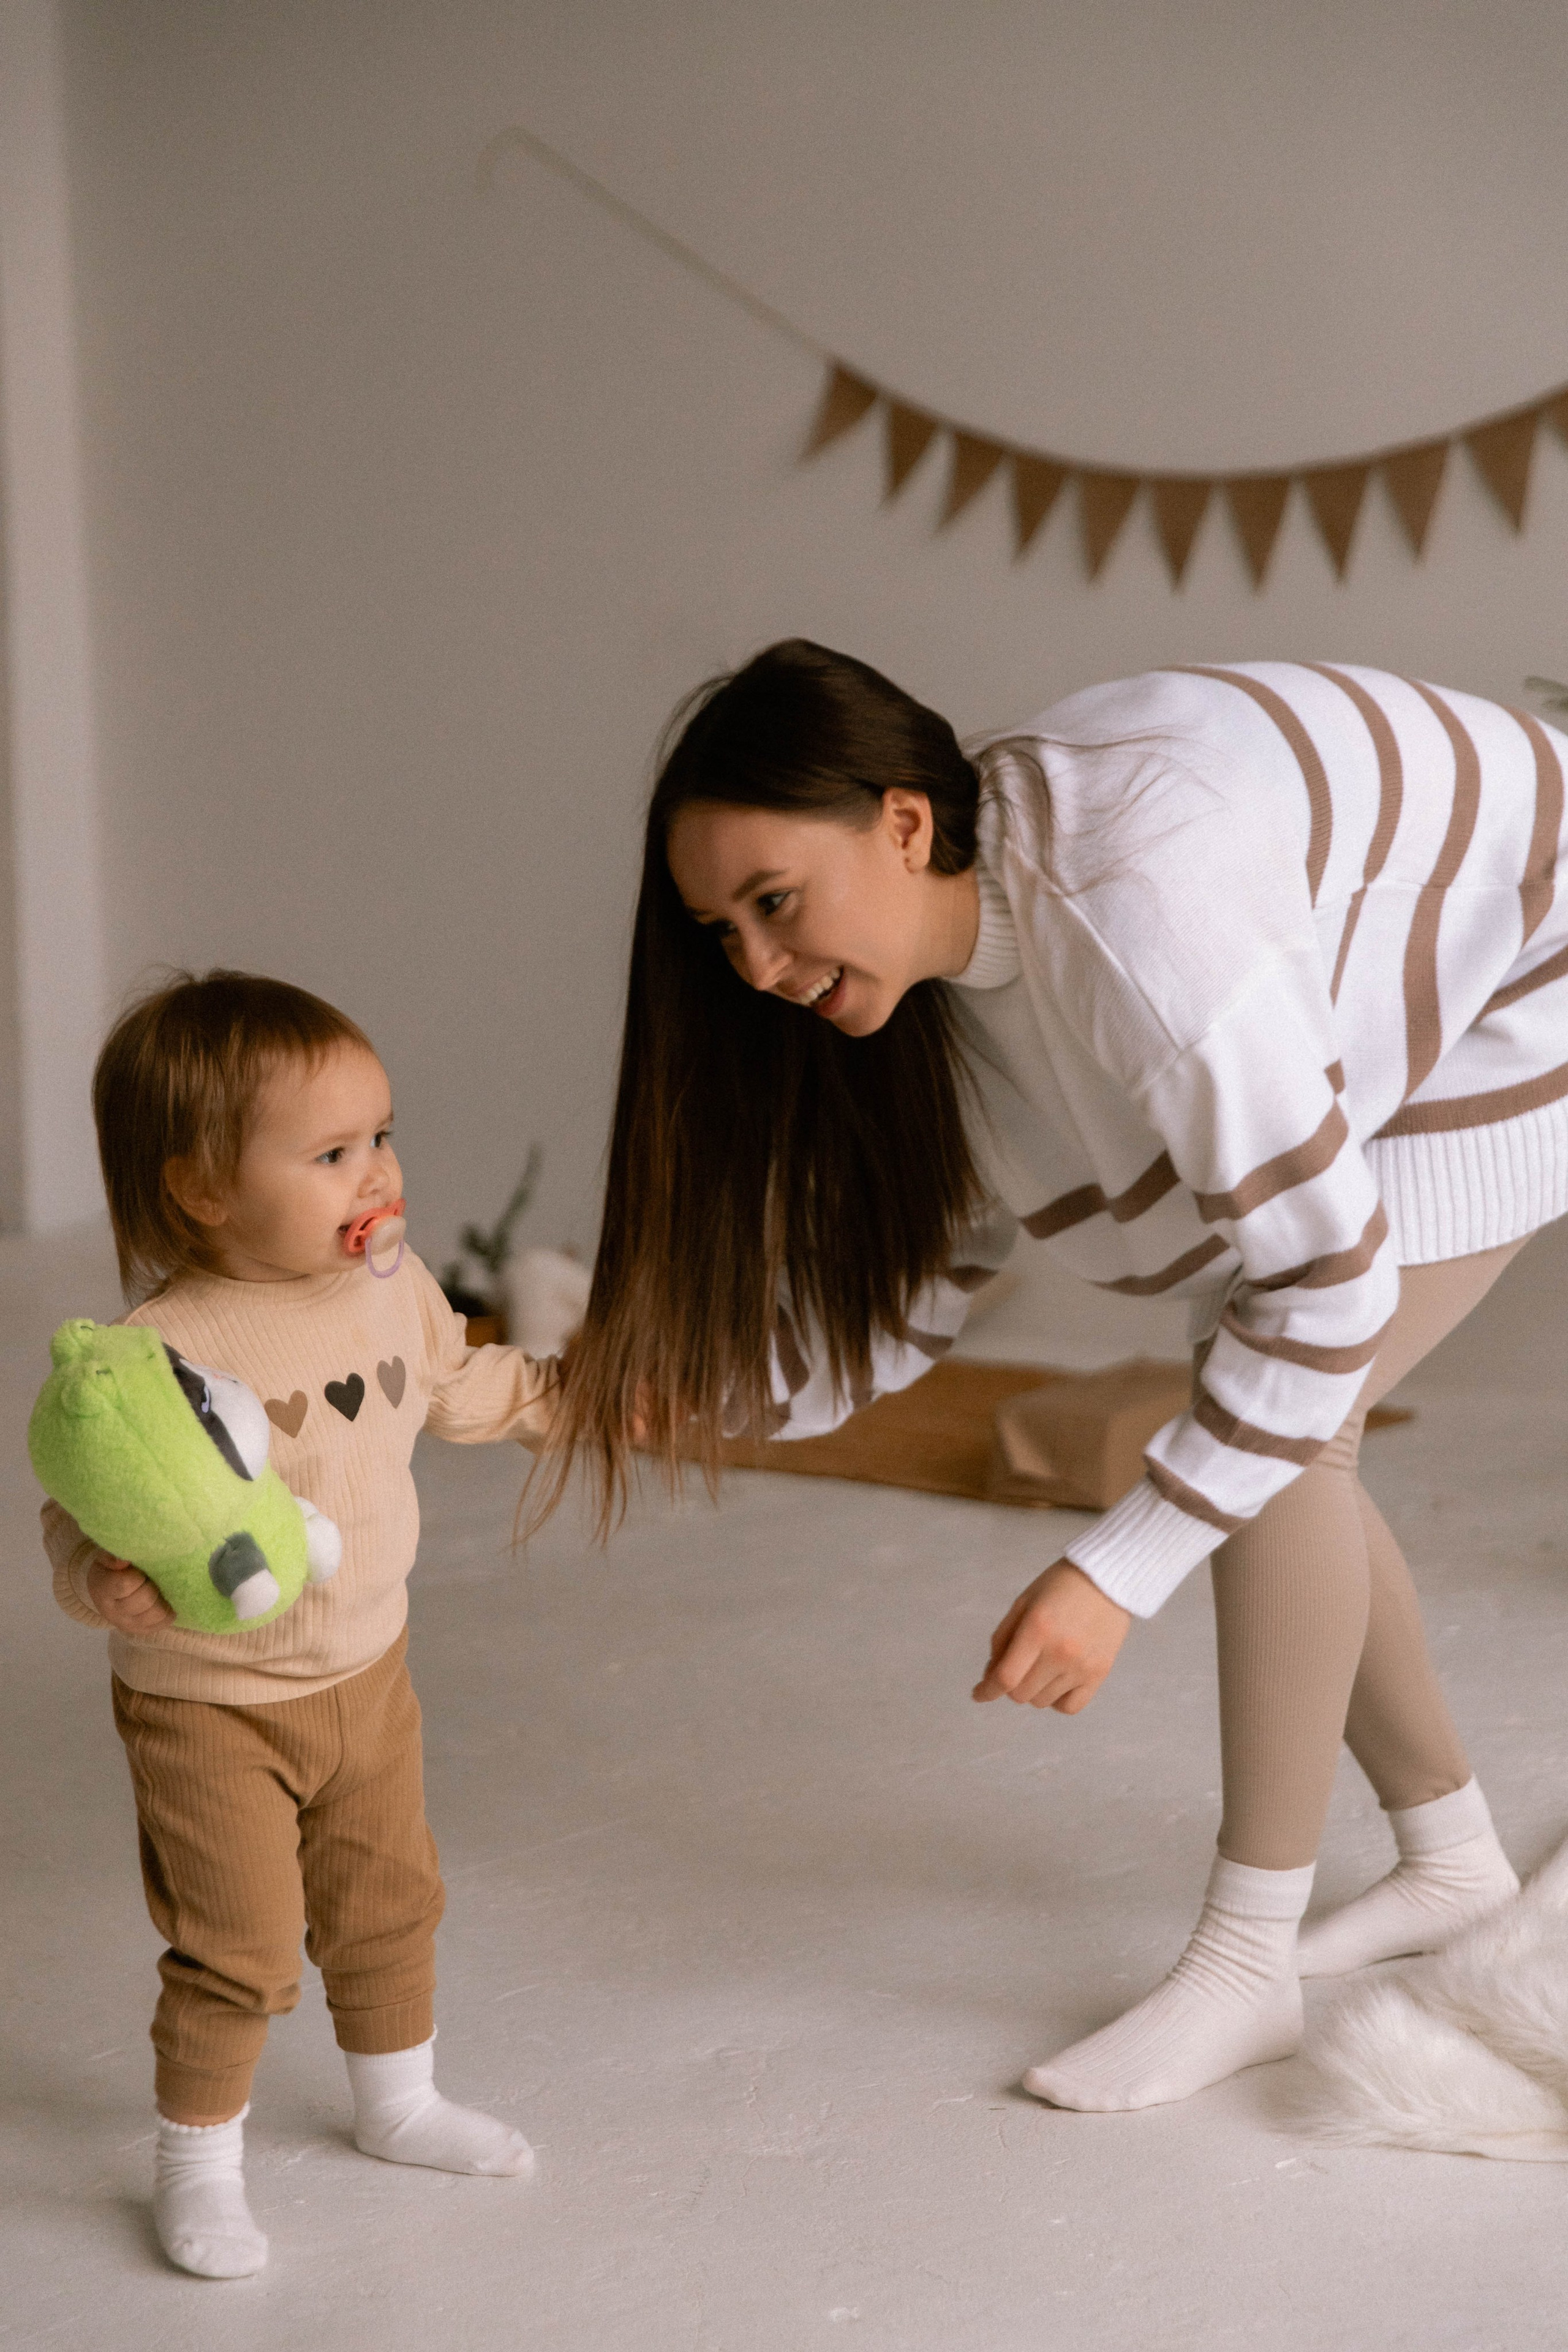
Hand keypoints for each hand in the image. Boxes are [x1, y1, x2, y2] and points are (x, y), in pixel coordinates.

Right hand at [86, 1554, 173, 1632]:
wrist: (101, 1590)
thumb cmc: (109, 1569)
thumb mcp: (106, 1557)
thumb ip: (112, 1556)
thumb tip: (122, 1561)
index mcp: (104, 1589)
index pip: (126, 1584)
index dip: (138, 1576)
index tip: (139, 1571)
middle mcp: (113, 1611)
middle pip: (145, 1600)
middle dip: (153, 1587)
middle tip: (151, 1580)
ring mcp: (126, 1624)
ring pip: (156, 1615)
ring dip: (162, 1601)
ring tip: (159, 1591)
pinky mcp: (139, 1631)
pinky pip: (161, 1624)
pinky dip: (167, 1613)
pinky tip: (163, 1602)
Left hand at [973, 1558, 1130, 1714]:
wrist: (1107, 1580)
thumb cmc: (1059, 1586)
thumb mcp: (1023, 1603)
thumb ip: (1002, 1639)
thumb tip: (990, 1675)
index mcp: (1037, 1630)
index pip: (1006, 1677)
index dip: (987, 1690)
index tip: (978, 1694)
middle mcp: (1060, 1653)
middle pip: (1021, 1694)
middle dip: (1010, 1685)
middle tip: (1016, 1666)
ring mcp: (1082, 1667)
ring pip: (1042, 1701)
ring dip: (1032, 1690)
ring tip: (1039, 1667)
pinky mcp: (1100, 1674)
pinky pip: (1070, 1707)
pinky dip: (1056, 1701)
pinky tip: (1055, 1683)